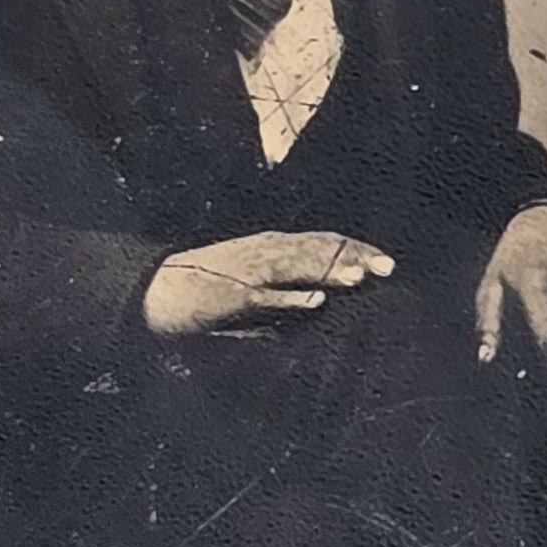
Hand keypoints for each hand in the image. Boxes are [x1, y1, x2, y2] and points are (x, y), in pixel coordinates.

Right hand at [142, 230, 397, 338]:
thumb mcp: (256, 281)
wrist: (159, 292)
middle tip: (387, 268)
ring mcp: (248, 271)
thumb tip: (323, 299)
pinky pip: (266, 298)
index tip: (386, 261)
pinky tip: (317, 305)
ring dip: (329, 273)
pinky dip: (292, 300)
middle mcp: (264, 251)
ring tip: (359, 279)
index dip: (356, 248)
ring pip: (297, 268)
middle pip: (316, 250)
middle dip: (354, 257)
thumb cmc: (209, 289)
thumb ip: (286, 286)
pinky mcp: (232, 296)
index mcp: (272, 246)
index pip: (323, 241)